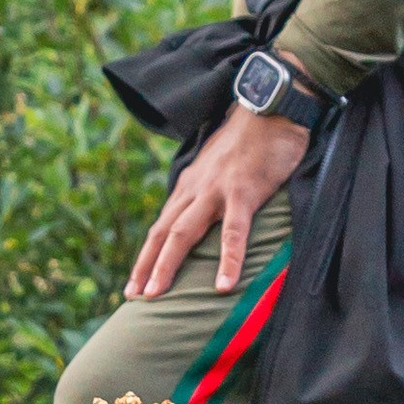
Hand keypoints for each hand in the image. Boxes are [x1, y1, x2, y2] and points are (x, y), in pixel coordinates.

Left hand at [127, 103, 310, 300]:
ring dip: (167, 265)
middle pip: (162, 233)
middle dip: (145, 266)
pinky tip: (224, 285)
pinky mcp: (243, 192)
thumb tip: (209, 214)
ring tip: (157, 296)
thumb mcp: (222, 166)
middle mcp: (195, 188)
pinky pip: (233, 232)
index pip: (161, 225)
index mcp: (190, 184)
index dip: (147, 256)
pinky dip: (228, 260)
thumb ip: (212, 189)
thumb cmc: (252, 139)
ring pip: (183, 233)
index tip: (135, 283)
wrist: (270, 107)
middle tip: (133, 296)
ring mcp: (216, 191)